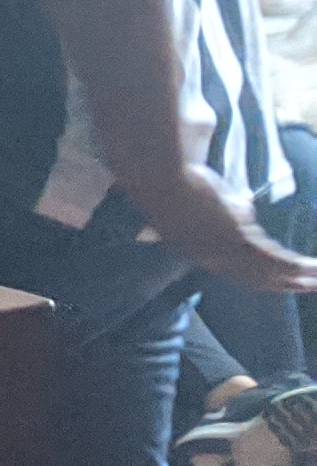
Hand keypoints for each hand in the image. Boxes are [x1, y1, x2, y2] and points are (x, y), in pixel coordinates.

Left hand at [122, 160, 316, 292]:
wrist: (162, 179)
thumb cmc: (174, 183)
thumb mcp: (199, 203)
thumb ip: (222, 211)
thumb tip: (241, 206)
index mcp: (200, 254)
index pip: (236, 273)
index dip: (262, 279)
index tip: (280, 282)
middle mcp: (213, 260)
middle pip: (256, 279)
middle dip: (285, 284)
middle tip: (308, 286)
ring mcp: (225, 251)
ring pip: (269, 273)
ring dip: (298, 278)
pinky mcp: (238, 238)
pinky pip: (274, 259)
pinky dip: (297, 266)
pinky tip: (314, 268)